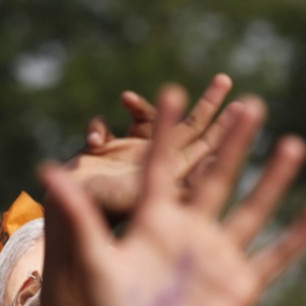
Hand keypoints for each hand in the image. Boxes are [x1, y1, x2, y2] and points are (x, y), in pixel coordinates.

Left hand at [41, 85, 305, 305]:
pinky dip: (298, 236)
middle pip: (216, 177)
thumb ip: (81, 214)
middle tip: (250, 105)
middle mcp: (190, 232)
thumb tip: (46, 169)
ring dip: (273, 178)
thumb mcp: (96, 259)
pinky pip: (275, 256)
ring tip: (293, 143)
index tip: (173, 92)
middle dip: (234, 143)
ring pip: (253, 208)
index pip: (161, 167)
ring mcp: (218, 256)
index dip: (166, 132)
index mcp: (154, 222)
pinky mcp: (240, 284)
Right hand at [61, 74, 234, 217]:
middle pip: (190, 130)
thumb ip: (173, 187)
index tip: (240, 107)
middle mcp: (156, 166)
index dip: (222, 130)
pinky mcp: (107, 151)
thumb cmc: (102, 218)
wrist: (65, 226)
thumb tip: (212, 167)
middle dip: (207, 106)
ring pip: (151, 119)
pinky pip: (108, 126)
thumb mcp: (142, 204)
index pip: (204, 151)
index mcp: (170, 180)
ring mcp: (132, 156)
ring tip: (128, 98)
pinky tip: (94, 139)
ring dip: (144, 104)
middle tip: (225, 79)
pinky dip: (99, 126)